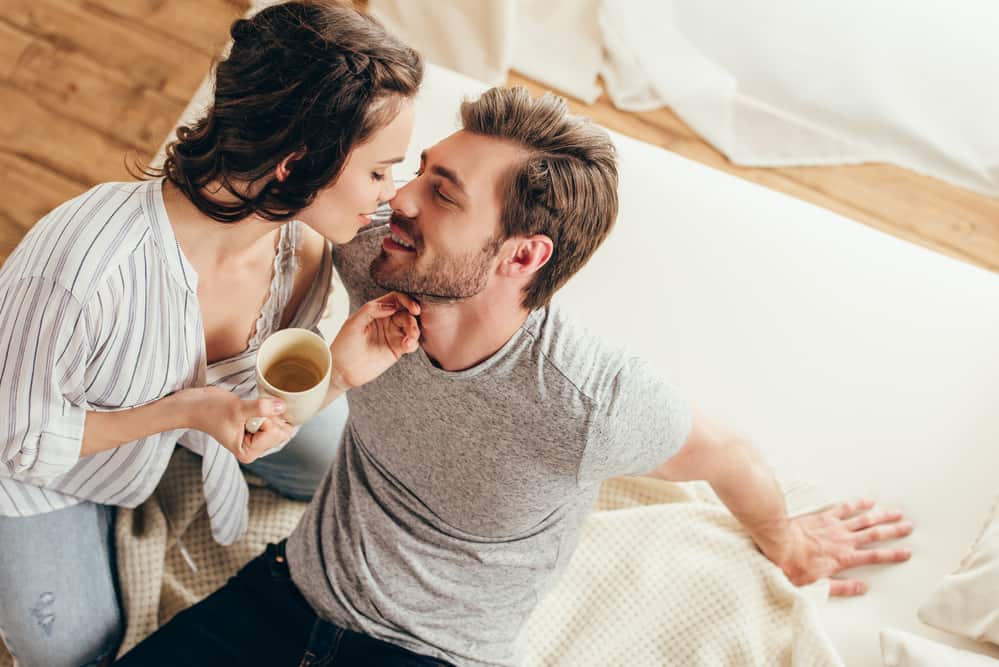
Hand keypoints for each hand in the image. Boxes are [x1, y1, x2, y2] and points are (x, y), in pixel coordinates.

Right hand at [177, 386, 293, 463]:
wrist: (194, 405)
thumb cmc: (209, 410)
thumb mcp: (237, 409)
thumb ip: (261, 408)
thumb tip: (283, 406)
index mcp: (249, 453)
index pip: (275, 434)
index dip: (265, 419)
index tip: (245, 416)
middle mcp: (255, 449)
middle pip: (281, 431)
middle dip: (269, 417)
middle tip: (248, 413)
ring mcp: (256, 439)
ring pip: (279, 424)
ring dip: (268, 412)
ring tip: (248, 412)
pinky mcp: (256, 428)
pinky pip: (274, 418)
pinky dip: (267, 409)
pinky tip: (252, 409)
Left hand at [329, 292, 420, 390]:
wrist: (343, 370)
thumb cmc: (344, 345)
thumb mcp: (353, 323)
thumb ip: (371, 310)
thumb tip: (392, 306)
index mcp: (376, 311)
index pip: (395, 299)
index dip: (406, 301)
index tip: (413, 308)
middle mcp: (386, 321)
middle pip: (406, 313)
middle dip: (412, 320)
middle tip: (412, 330)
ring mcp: (392, 335)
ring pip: (411, 327)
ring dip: (415, 331)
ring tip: (409, 339)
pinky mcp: (397, 349)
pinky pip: (411, 343)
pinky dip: (413, 343)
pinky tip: (407, 346)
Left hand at [759, 498, 913, 595]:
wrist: (776, 543)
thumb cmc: (792, 565)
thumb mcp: (816, 586)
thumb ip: (841, 588)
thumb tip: (862, 588)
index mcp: (844, 558)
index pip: (874, 556)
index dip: (892, 555)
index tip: (907, 552)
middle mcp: (843, 540)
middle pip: (874, 534)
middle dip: (893, 530)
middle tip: (908, 526)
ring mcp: (834, 526)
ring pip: (863, 519)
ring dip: (881, 516)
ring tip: (895, 512)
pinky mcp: (823, 516)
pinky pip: (844, 508)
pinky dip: (857, 504)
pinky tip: (867, 501)